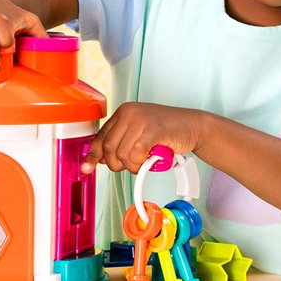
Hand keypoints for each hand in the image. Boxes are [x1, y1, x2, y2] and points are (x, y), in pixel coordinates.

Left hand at [81, 102, 204, 173]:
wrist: (194, 126)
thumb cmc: (166, 132)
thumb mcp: (138, 132)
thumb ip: (120, 142)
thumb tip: (100, 158)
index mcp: (122, 112)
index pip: (100, 137)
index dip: (92, 155)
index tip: (86, 168)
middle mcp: (129, 113)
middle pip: (109, 148)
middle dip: (116, 164)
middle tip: (130, 166)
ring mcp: (142, 120)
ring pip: (123, 154)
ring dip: (132, 166)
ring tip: (144, 162)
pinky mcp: (154, 129)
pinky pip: (137, 154)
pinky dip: (141, 163)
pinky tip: (149, 161)